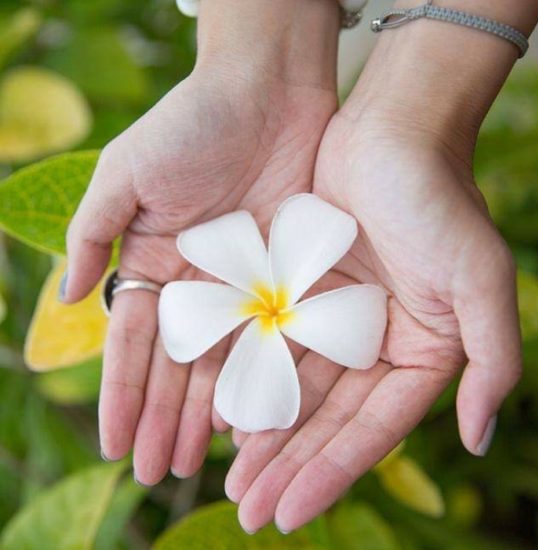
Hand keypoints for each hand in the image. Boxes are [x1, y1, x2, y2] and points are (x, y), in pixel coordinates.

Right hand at [62, 0, 338, 484]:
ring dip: (209, 414)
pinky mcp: (288, 278)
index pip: (133, 343)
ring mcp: (244, 285)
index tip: (114, 444)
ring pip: (224, 362)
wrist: (269, 92)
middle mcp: (198, 282)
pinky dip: (260, 378)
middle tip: (159, 474)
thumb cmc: (194, 122)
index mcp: (154, 261)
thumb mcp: (126, 174)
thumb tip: (64, 300)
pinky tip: (251, 420)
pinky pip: (272, 339)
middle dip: (165, 419)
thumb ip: (93, 235)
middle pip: (178, 365)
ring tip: (199, 465)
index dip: (123, 394)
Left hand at [224, 7, 527, 531]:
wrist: (390, 134)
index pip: (372, 428)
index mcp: (422, 351)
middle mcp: (377, 343)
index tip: (290, 513)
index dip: (332, 472)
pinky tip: (220, 415)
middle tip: (247, 509)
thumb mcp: (479, 279)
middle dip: (288, 466)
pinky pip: (271, 346)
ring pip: (294, 389)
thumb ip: (492, 360)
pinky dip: (249, 380)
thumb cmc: (438, 199)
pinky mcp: (301, 293)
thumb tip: (479, 438)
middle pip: (327, 419)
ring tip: (228, 479)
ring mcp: (336, 320)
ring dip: (263, 434)